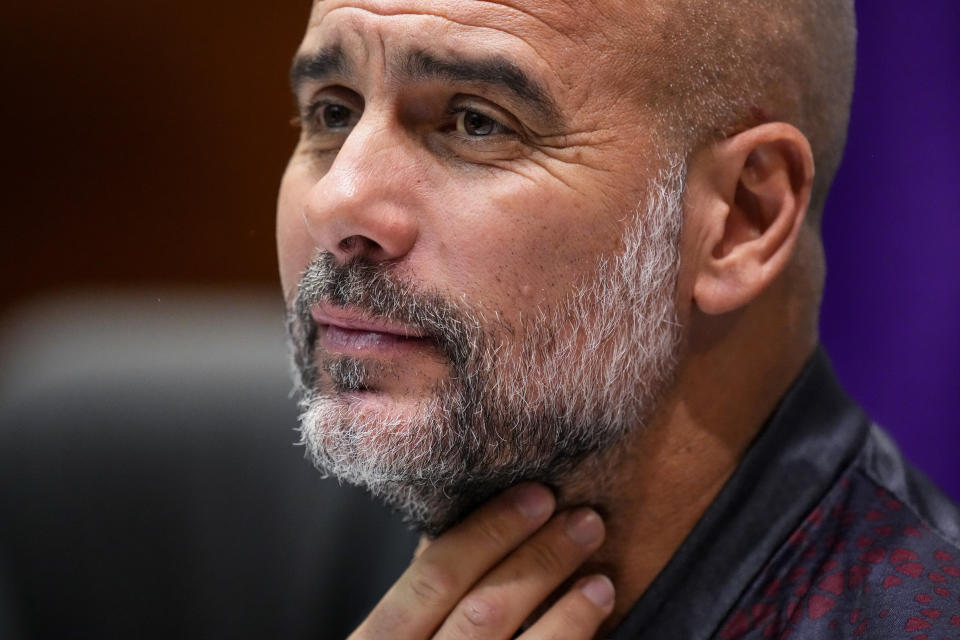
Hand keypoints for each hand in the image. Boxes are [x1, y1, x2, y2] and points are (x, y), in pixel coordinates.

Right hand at [348, 483, 612, 638]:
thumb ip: (423, 603)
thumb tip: (481, 533)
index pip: (436, 576)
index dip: (490, 531)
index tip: (537, 495)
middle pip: (484, 611)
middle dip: (541, 559)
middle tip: (585, 520)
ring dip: (569, 614)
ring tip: (601, 579)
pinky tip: (594, 631)